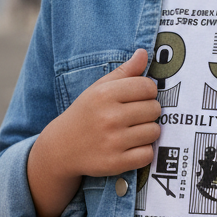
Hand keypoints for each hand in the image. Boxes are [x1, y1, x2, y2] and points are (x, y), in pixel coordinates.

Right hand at [27, 49, 160, 216]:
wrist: (61, 147)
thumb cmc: (86, 113)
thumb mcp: (99, 89)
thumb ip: (124, 72)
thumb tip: (144, 53)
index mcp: (105, 94)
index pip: (148, 87)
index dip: (147, 92)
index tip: (138, 97)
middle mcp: (109, 117)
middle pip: (154, 109)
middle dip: (148, 111)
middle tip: (134, 116)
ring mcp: (113, 141)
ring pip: (154, 131)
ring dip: (147, 132)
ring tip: (132, 131)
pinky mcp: (116, 163)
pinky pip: (148, 154)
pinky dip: (143, 152)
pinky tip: (130, 147)